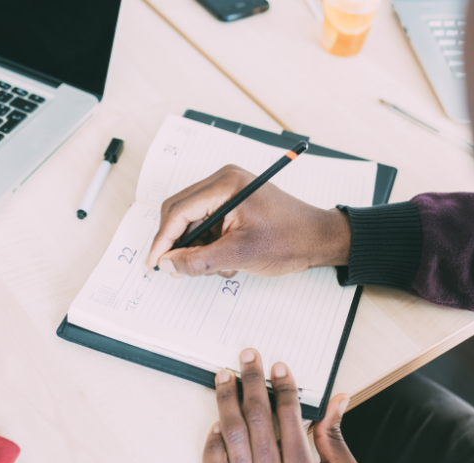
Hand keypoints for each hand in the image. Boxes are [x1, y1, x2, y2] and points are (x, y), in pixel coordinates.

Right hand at [144, 165, 351, 277]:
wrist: (320, 238)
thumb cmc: (290, 240)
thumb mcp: (240, 255)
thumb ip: (199, 261)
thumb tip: (168, 264)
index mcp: (225, 185)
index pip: (179, 211)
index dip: (163, 240)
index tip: (154, 263)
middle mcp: (224, 181)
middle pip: (181, 212)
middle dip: (179, 244)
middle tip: (180, 270)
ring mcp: (229, 191)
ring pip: (193, 221)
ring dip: (199, 248)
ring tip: (221, 266)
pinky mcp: (234, 203)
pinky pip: (208, 223)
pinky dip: (210, 245)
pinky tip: (229, 260)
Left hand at [203, 349, 365, 462]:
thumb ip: (338, 438)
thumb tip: (338, 399)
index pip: (288, 415)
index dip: (283, 386)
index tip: (278, 367)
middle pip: (256, 418)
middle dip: (251, 381)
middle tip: (247, 357)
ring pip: (231, 436)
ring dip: (226, 401)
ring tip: (224, 377)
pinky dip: (212, 443)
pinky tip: (217, 423)